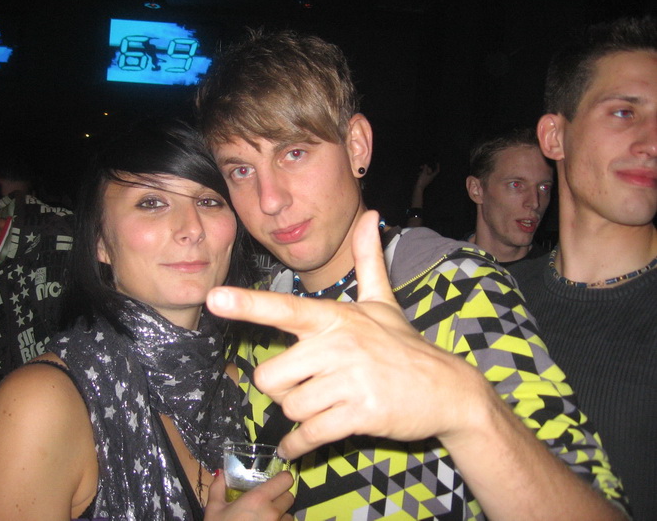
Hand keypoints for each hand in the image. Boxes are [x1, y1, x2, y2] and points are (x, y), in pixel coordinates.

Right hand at [204, 470, 293, 520]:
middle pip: (289, 497)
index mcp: (258, 499)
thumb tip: (221, 473)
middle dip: (280, 498)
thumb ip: (218, 488)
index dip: (282, 479)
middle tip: (267, 503)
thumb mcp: (214, 509)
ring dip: (281, 516)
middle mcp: (273, 512)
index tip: (275, 482)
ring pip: (289, 516)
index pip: (286, 480)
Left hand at [207, 211, 485, 458]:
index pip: (285, 308)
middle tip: (306, 386)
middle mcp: (339, 345)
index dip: (248, 304)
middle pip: (270, 377)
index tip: (215, 299)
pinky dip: (298, 447)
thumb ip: (368, 260)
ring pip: (290, 408)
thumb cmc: (405, 345)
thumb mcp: (384, 301)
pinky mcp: (359, 414)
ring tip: (323, 406)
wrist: (448, 389)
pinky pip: (309, 434)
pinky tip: (298, 448)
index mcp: (336, 318)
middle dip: (280, 389)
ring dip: (299, 415)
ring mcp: (350, 380)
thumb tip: (372, 215)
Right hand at [412, 163, 439, 199]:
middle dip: (426, 168)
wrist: (418, 188)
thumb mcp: (423, 173)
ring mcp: (427, 179)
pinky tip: (418, 174)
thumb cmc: (421, 181)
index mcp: (432, 176)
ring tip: (418, 172)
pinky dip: (421, 174)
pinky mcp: (423, 180)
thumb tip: (426, 165)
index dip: (437, 167)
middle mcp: (430, 177)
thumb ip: (425, 168)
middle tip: (420, 167)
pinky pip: (423, 175)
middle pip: (430, 170)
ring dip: (422, 171)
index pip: (437, 171)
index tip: (437, 163)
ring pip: (426, 172)